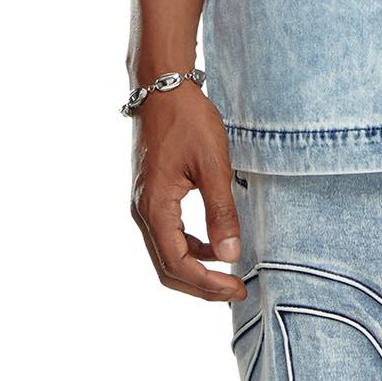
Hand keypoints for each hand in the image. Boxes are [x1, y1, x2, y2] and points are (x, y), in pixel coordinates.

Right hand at [130, 82, 243, 301]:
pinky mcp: (152, 196)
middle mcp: (143, 211)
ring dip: (196, 270)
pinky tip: (214, 246)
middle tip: (235, 291)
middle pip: (167, 267)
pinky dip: (190, 250)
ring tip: (228, 274)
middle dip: (201, 286)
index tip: (238, 288)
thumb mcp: (213, 165)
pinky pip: (167, 236)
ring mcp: (145, 204)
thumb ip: (221, 211)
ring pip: (166, 254)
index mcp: (155, 206)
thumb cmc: (188, 120)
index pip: (177, 263)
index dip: (208, 284)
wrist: (162, 88)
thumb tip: (230, 254)